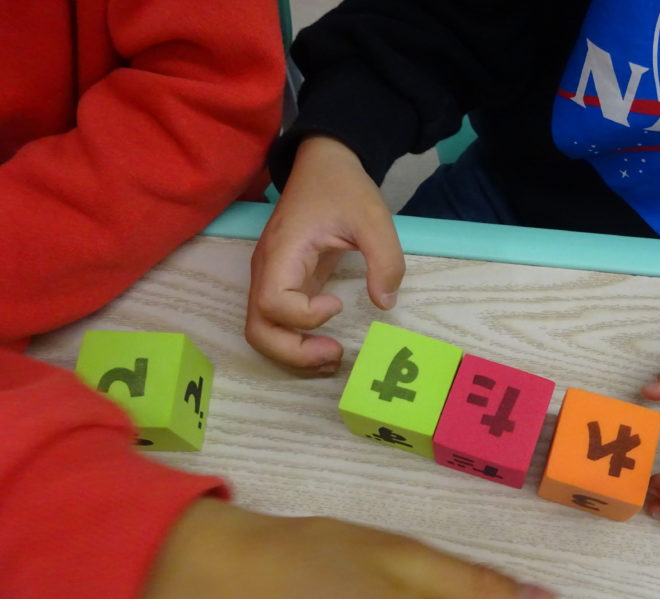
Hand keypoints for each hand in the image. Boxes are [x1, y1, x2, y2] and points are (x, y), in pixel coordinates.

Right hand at [246, 136, 404, 372]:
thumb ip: (385, 259)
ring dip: (294, 354)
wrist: (324, 164)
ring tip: (334, 357)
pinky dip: (297, 343)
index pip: (273, 303)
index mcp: (282, 252)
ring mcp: (272, 279)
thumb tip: (384, 302)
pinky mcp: (283, 284)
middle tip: (335, 353)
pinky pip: (278, 324)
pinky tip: (327, 346)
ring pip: (263, 332)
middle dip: (293, 353)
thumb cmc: (343, 187)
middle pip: (258, 329)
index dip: (304, 316)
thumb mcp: (373, 217)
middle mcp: (267, 271)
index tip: (338, 303)